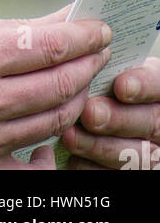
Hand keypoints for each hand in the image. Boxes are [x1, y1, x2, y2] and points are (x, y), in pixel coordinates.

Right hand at [0, 6, 111, 169]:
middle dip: (86, 64)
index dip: (81, 35)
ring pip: (53, 121)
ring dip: (73, 99)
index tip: (95, 28)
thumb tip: (48, 23)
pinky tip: (47, 133)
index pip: (47, 44)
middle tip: (95, 52)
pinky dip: (48, 148)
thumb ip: (1, 32)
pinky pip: (32, 165)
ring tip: (76, 82)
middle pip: (59, 83)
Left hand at [62, 55, 159, 169]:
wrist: (108, 116)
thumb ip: (104, 64)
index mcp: (156, 91)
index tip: (120, 85)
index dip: (143, 86)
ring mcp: (149, 151)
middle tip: (90, 113)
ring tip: (71, 136)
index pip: (159, 85)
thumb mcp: (112, 69)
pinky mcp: (130, 170)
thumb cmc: (103, 86)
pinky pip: (114, 175)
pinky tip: (73, 157)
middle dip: (118, 119)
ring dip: (99, 146)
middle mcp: (159, 123)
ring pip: (134, 155)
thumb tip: (82, 47)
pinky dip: (92, 167)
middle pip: (150, 123)